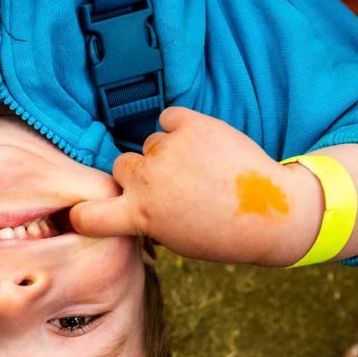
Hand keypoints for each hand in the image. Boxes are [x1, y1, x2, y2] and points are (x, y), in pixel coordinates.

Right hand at [71, 107, 321, 264]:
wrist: (273, 214)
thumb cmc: (223, 233)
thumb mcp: (174, 239)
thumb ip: (145, 218)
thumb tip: (129, 198)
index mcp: (141, 215)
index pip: (87, 215)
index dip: (84, 212)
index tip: (92, 210)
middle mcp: (148, 181)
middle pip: (121, 166)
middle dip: (138, 173)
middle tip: (170, 184)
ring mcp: (169, 150)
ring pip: (150, 143)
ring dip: (166, 152)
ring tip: (198, 168)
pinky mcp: (192, 125)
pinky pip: (169, 118)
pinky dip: (180, 127)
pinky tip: (200, 145)